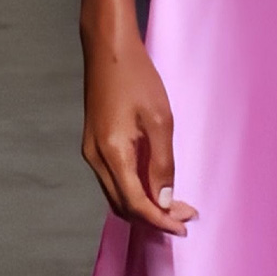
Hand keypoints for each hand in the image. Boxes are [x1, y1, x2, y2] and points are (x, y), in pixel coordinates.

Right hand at [82, 28, 195, 232]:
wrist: (108, 49)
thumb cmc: (135, 77)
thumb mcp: (159, 120)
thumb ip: (162, 163)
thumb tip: (164, 200)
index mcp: (111, 153)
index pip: (135, 203)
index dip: (159, 220)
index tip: (183, 226)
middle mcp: (95, 158)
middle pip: (123, 205)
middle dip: (153, 217)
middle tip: (185, 215)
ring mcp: (92, 151)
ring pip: (116, 195)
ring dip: (144, 205)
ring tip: (174, 205)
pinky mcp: (95, 144)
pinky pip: (113, 180)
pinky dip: (134, 190)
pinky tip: (155, 185)